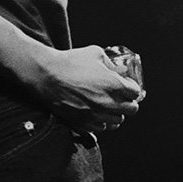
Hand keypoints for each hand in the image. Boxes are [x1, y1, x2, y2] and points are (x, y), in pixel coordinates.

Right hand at [25, 45, 143, 133]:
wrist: (47, 75)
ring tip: (110, 105)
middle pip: (131, 110)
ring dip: (117, 113)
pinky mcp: (83, 123)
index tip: (128, 85)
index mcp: (114, 84)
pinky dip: (103, 121)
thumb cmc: (71, 62)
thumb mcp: (96, 53)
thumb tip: (117, 70)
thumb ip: (111, 63)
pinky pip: (102, 128)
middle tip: (123, 96)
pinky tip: (98, 113)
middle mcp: (107, 103)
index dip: (133, 88)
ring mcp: (95, 115)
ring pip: (117, 121)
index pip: (135, 93)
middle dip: (129, 102)